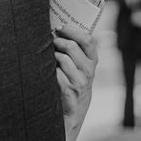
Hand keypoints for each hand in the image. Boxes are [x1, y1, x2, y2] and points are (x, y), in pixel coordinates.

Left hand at [53, 26, 97, 140]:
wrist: (73, 113)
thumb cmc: (72, 83)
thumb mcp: (80, 67)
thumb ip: (74, 50)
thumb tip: (57, 29)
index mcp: (92, 61)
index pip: (87, 39)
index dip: (72, 30)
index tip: (59, 27)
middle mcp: (89, 71)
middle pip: (71, 46)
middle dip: (57, 41)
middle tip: (50, 42)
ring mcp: (80, 82)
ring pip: (62, 59)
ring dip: (52, 56)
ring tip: (48, 58)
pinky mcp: (69, 91)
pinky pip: (56, 74)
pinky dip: (49, 71)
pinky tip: (48, 72)